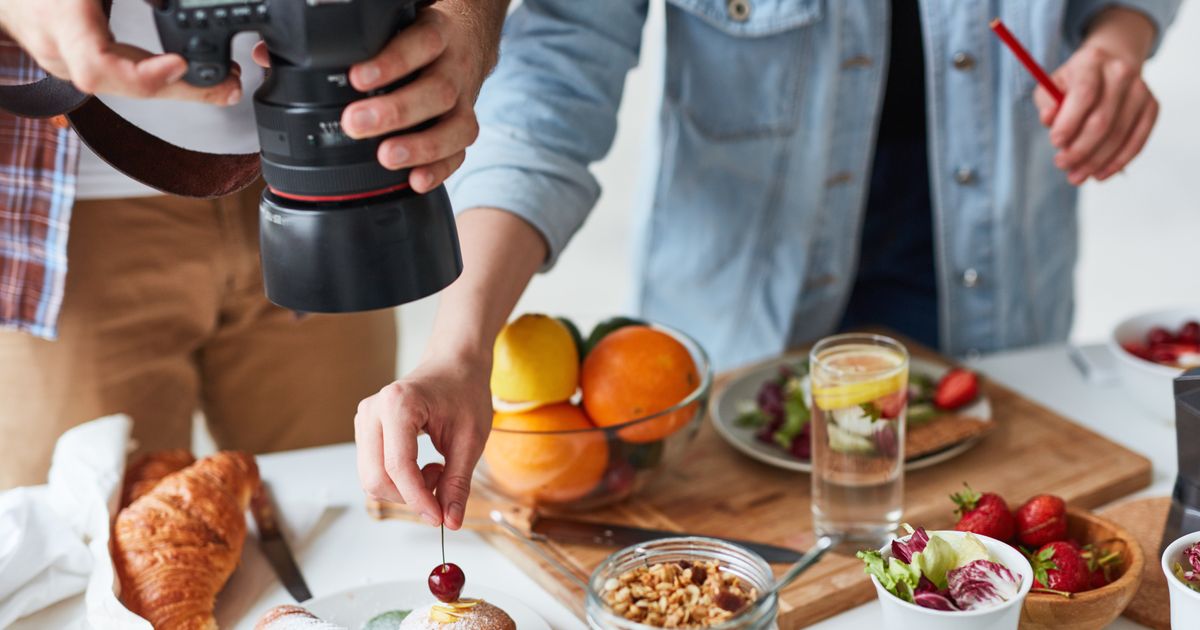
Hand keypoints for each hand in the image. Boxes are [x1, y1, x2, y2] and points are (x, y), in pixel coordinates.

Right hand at [0, 0, 241, 103]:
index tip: (180, 63)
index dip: (141, 74)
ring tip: (224, 83)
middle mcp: (62, 51)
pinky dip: (159, 78)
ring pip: (129, 86)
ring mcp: (67, 63)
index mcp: (60, 21)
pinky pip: (122, 76)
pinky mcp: (76, 63)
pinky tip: (193, 77)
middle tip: (228, 85)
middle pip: (128, 85)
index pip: (97, 66)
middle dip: (184, 90)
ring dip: (179, 88)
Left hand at [253, 2, 500, 192]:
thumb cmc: (416, 35)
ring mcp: (465, 101)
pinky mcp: (465, 127)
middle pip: (438, 89)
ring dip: (422, 145)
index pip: (420, 42)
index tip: (357, 78)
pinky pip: (460, 152)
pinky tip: (415, 180)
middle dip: (397, 110)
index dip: (392, 61)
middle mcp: (454, 67)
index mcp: (435, 33)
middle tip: (356, 123)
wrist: (468, 40)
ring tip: (386, 157)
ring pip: (457, 125)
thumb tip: (268, 55)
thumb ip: (335, 38)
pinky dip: (440, 169)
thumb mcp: (387, 24)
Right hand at [355, 351, 491, 529]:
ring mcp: (364, 419)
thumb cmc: (465, 392)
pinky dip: (398, 480)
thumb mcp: (471, 440)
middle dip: (410, 496)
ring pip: (371, 478)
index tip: (439, 518)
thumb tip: (450, 521)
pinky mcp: (366, 430)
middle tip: (443, 485)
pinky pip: (374, 470)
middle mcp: (372, 410)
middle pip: (376, 478)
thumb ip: (458, 482)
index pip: (398, 467)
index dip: (418, 499)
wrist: (455, 365)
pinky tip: (423, 465)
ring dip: (405, 489)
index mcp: (398, 404)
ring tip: (437, 470)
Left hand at [1034, 7, 1157, 183]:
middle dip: (1079, 149)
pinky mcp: (1152, 107)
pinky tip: (1100, 174)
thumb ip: (1047, 102)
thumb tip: (1048, 119)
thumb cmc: (1074, 81)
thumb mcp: (1052, 85)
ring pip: (1119, 134)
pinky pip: (1138, 140)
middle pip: (1102, 120)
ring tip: (1076, 176)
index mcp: (1092, 62)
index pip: (1084, 93)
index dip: (1069, 122)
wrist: (1111, 63)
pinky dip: (1118, 161)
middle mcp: (1121, 73)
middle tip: (1061, 164)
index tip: (1055, 142)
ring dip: (1095, 161)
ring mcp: (1140, 90)